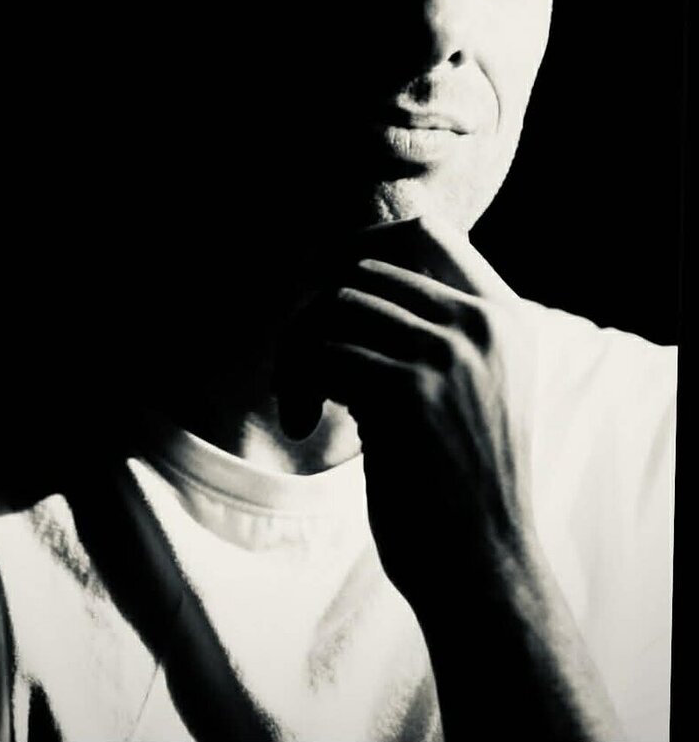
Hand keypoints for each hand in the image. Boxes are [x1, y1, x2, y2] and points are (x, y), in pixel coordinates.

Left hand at [279, 215, 530, 601]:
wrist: (483, 567)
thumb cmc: (459, 483)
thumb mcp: (471, 387)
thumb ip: (432, 329)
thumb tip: (345, 276)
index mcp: (504, 317)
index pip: (428, 232)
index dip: (363, 245)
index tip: (324, 283)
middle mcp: (483, 324)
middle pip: (364, 268)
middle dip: (316, 311)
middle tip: (302, 367)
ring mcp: (450, 355)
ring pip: (335, 306)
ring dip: (299, 349)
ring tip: (300, 398)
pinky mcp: (410, 393)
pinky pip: (322, 354)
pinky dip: (295, 385)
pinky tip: (301, 424)